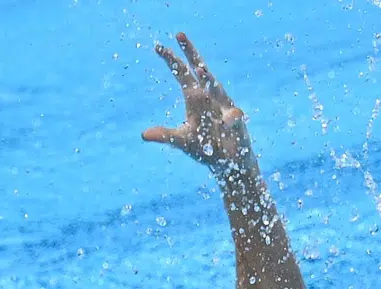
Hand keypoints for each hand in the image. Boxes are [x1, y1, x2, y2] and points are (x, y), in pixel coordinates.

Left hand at [143, 33, 255, 180]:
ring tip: (199, 69)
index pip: (182, 74)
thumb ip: (166, 135)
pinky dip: (230, 119)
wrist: (228, 163)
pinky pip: (233, 118)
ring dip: (208, 80)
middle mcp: (209, 98)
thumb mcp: (182, 141)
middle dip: (190, 53)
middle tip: (179, 34)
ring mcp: (224, 108)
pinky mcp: (237, 123)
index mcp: (194, 99)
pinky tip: (226, 121)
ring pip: (216, 89)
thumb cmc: (206, 148)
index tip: (158, 47)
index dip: (172, 60)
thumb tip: (143, 135)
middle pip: (200, 71)